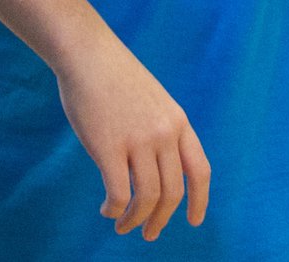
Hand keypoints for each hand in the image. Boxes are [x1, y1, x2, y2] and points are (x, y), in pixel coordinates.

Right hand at [56, 36, 209, 241]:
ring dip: (135, 219)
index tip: (194, 220)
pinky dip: (114, 209)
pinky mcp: (109, 147)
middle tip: (149, 234)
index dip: (200, 200)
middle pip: (172, 191)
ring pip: (147, 198)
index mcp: (178, 121)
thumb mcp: (153, 101)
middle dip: (162, 219)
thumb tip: (156, 170)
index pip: (200, 170)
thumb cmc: (116, 78)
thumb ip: (160, 132)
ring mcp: (138, 140)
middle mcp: (164, 133)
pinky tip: (107, 210)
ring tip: (124, 226)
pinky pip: (119, 193)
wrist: (89, 55)